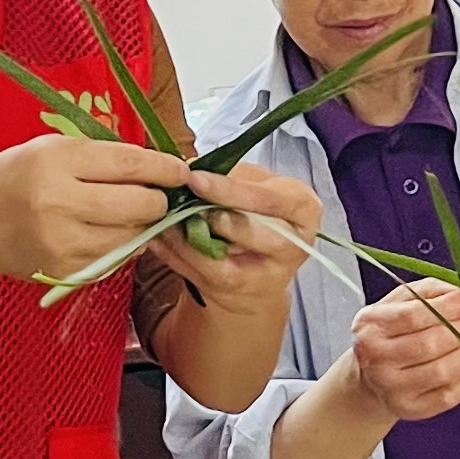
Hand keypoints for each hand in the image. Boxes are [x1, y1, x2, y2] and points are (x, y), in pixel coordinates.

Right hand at [0, 131, 193, 283]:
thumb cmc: (13, 177)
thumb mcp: (52, 149)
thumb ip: (101, 156)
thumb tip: (155, 166)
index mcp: (57, 163)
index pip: (129, 164)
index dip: (164, 167)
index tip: (181, 169)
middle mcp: (60, 204)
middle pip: (140, 204)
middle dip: (157, 199)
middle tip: (155, 193)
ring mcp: (63, 243)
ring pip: (133, 236)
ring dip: (141, 224)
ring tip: (130, 211)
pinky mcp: (66, 270)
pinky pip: (114, 258)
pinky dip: (120, 244)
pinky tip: (107, 231)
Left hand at [170, 157, 327, 296]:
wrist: (264, 264)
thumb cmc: (261, 213)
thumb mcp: (260, 185)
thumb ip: (233, 174)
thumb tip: (189, 166)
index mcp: (303, 209)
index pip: (267, 199)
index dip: (229, 189)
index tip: (194, 177)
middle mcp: (291, 245)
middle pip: (246, 231)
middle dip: (206, 214)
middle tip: (175, 198)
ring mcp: (264, 275)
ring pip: (217, 256)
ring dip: (183, 233)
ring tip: (162, 214)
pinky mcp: (234, 292)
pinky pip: (196, 271)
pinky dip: (171, 251)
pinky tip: (156, 234)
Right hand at [347, 280, 459, 422]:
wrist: (368, 377)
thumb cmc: (388, 334)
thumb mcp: (398, 302)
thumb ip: (428, 291)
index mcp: (371, 328)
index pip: (415, 315)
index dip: (450, 306)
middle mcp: (376, 360)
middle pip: (431, 343)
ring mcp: (392, 389)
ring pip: (443, 370)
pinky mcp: (411, 409)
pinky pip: (450, 393)